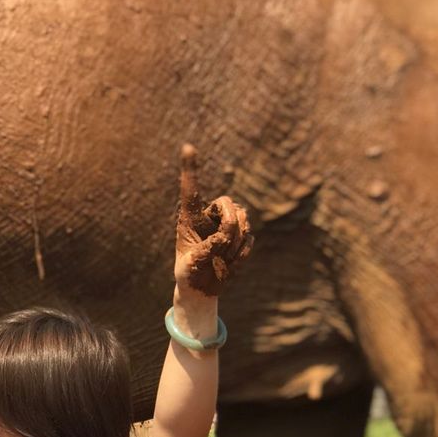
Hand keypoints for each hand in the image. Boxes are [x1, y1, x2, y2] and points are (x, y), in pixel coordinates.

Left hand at [175, 144, 252, 295]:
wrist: (201, 289)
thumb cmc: (189, 274)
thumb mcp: (192, 263)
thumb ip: (207, 248)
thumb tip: (227, 234)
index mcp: (190, 218)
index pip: (191, 191)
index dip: (191, 169)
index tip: (188, 147)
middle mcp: (209, 217)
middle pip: (228, 204)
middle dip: (231, 224)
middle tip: (221, 247)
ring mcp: (227, 226)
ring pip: (243, 221)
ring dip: (235, 244)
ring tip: (221, 259)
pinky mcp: (241, 238)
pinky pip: (250, 239)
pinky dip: (242, 254)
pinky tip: (230, 263)